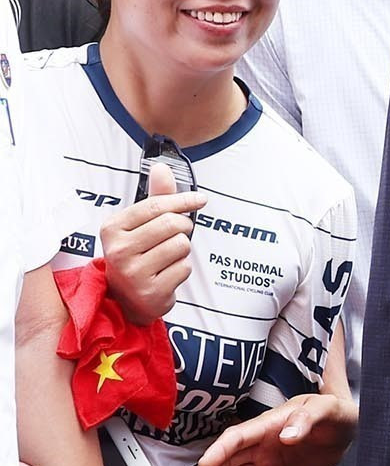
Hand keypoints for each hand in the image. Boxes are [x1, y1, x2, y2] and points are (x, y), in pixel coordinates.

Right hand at [99, 160, 203, 325]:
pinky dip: (182, 268)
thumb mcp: (140, 225)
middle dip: (183, 227)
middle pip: (172, 223)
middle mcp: (118, 250)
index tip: (201, 198)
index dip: (183, 200)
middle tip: (174, 235)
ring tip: (166, 257)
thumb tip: (161, 167)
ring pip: (181, 244)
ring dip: (182, 250)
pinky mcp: (151, 291)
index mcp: (112, 228)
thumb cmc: (137, 254)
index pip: (155, 206)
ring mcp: (133, 273)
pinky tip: (166, 274)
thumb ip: (155, 197)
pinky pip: (185, 267)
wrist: (126, 298)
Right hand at [196, 393, 355, 465]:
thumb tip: (286, 436)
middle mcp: (261, 442)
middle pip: (228, 460)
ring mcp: (265, 458)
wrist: (347, 428)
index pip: (237, 436)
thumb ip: (307, 419)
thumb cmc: (336, 413)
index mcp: (270, 424)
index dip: (219, 450)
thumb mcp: (326, 409)